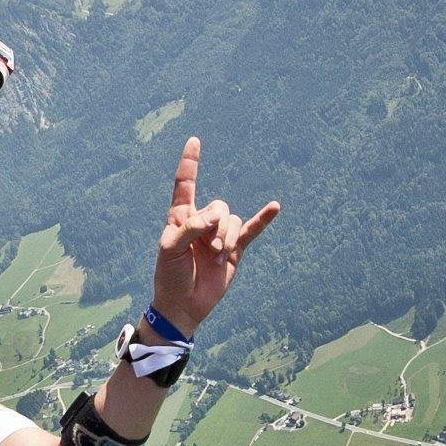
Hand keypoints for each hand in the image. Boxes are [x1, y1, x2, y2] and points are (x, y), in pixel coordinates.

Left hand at [149, 135, 279, 333]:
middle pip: (219, 205)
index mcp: (181, 216)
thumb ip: (192, 227)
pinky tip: (275, 207)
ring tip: (215, 257)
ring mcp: (219, 235)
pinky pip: (252, 231)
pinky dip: (263, 220)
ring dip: (226, 238)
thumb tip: (217, 214)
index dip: (190, 163)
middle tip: (207, 249)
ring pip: (233, 220)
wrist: (183, 305)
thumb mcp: (171, 249)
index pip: (186, 183)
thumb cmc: (170, 275)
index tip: (194, 141)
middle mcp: (202, 221)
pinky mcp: (234, 250)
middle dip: (216, 226)